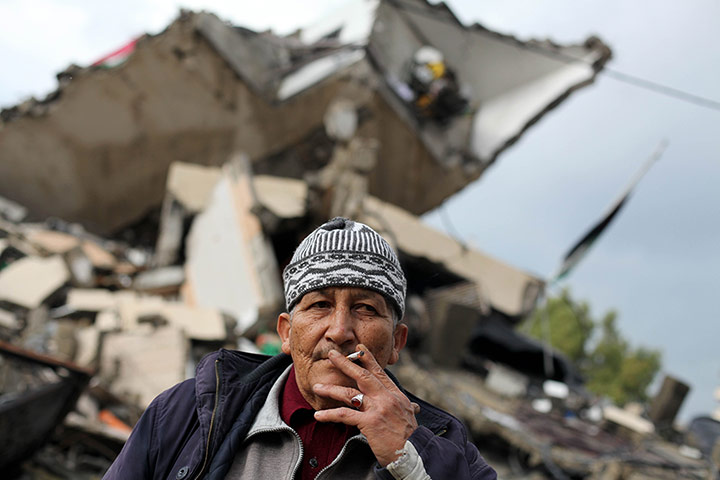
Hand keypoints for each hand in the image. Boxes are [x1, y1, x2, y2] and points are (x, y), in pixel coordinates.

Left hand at [312, 345, 419, 466]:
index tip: (359, 348)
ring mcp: (378, 409)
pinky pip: (345, 415)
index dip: (368, 359)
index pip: (379, 373)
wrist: (413, 454)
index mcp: (396, 396)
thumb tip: (413, 406)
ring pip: (350, 393)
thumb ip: (406, 408)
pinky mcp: (370, 422)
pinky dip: (329, 415)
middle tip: (332, 354)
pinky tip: (318, 415)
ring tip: (317, 387)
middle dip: (346, 363)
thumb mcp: (409, 417)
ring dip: (331, 389)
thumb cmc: (410, 439)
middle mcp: (387, 398)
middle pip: (363, 376)